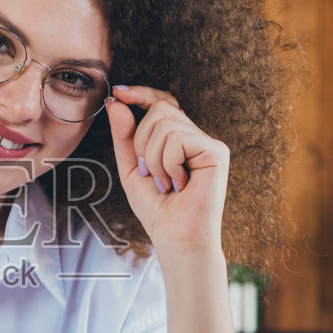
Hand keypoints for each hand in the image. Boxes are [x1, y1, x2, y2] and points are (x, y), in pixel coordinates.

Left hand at [106, 86, 229, 263]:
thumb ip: (124, 136)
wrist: (175, 239)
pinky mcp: (216, 151)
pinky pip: (177, 139)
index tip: (118, 93)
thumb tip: (116, 102)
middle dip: (142, 142)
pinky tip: (179, 183)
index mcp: (178, 139)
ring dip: (154, 158)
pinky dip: (168, 163)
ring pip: (165, 123)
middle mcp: (196, 136)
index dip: (142, 93)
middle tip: (150, 174)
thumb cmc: (158, 209)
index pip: (162, 103)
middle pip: (159, 110)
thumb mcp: (132, 168)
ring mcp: (208, 142)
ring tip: (166, 183)